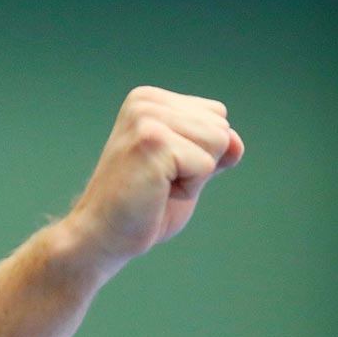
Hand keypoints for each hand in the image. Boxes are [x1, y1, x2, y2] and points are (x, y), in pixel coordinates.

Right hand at [66, 87, 242, 269]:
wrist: (101, 236)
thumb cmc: (143, 206)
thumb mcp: (189, 170)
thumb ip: (216, 149)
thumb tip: (236, 141)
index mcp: (150, 100)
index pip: (217, 115)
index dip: (200, 152)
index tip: (163, 170)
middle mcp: (146, 102)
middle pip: (220, 126)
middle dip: (201, 163)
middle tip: (159, 182)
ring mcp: (147, 119)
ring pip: (218, 142)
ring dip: (196, 176)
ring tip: (158, 186)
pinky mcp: (153, 142)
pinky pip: (206, 164)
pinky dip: (189, 188)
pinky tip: (156, 192)